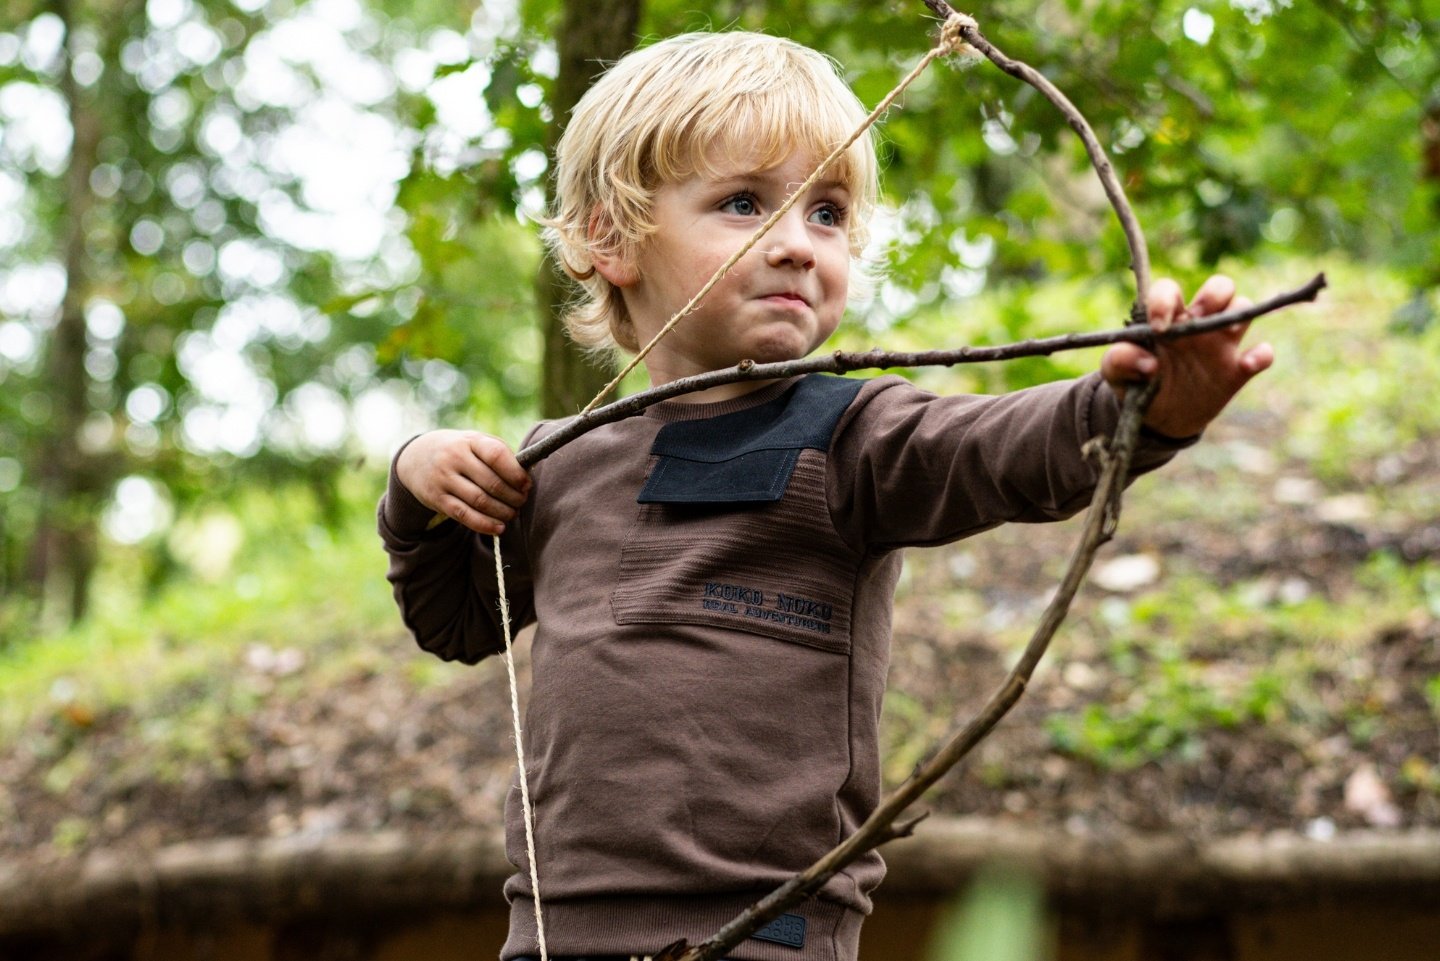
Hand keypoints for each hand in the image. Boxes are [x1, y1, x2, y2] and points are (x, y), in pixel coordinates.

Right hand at [396, 430, 531, 535]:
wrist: (417, 457)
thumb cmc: (460, 450)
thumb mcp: (476, 442)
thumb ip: (499, 454)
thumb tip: (526, 476)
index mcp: (470, 441)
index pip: (496, 455)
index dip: (515, 473)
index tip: (527, 485)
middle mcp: (454, 457)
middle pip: (490, 482)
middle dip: (512, 496)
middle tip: (521, 502)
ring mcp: (443, 478)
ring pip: (479, 501)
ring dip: (501, 512)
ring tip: (512, 514)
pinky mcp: (437, 498)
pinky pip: (464, 515)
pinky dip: (484, 524)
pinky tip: (499, 528)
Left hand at [1101, 275, 1273, 438]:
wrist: (1159, 420)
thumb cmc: (1137, 385)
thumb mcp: (1117, 375)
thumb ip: (1119, 361)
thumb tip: (1147, 362)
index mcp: (1167, 320)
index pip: (1170, 290)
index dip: (1164, 300)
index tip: (1158, 327)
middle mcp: (1198, 324)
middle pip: (1220, 287)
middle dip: (1213, 294)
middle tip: (1199, 317)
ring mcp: (1221, 345)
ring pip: (1243, 308)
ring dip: (1238, 312)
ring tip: (1226, 332)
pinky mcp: (1237, 370)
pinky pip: (1263, 354)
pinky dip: (1261, 355)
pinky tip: (1247, 364)